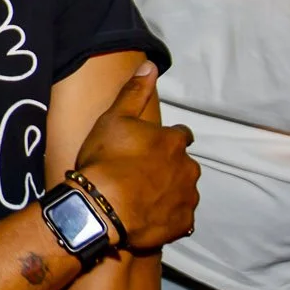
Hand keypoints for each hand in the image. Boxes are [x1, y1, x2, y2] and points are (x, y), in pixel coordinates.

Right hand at [74, 62, 198, 249]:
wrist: (101, 208)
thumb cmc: (106, 160)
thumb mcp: (114, 119)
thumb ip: (134, 92)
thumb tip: (151, 65)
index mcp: (174, 141)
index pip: (180, 135)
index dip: (165, 141)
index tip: (150, 148)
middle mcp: (189, 168)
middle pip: (184, 165)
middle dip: (170, 168)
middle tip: (142, 176)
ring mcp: (187, 198)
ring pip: (185, 191)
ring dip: (171, 193)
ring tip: (144, 199)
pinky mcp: (183, 224)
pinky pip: (182, 220)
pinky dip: (170, 218)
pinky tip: (150, 218)